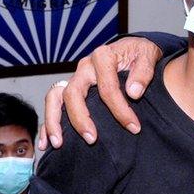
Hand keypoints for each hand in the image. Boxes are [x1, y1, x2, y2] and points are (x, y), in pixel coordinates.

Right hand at [38, 37, 162, 149]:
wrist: (132, 50)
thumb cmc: (139, 55)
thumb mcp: (148, 56)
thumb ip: (144, 72)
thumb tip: (133, 92)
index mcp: (103, 57)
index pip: (107, 87)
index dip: (120, 109)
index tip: (134, 128)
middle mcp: (84, 67)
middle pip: (73, 93)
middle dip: (81, 118)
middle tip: (92, 139)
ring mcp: (75, 78)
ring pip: (55, 98)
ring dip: (54, 121)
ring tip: (58, 144)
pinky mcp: (70, 88)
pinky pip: (53, 105)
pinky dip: (47, 124)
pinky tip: (46, 144)